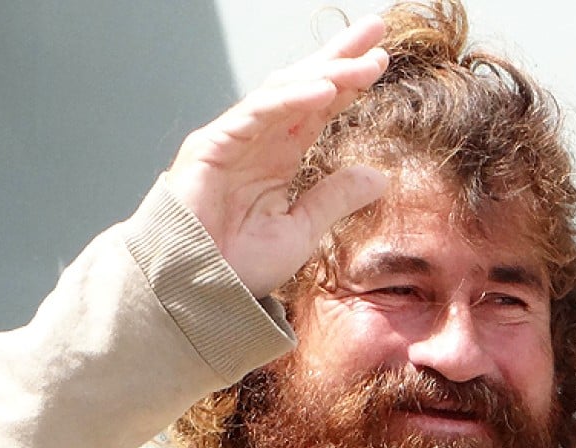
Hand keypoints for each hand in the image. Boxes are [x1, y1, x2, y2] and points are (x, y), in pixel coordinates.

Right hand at [165, 14, 389, 297]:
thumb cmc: (238, 265)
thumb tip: (379, 177)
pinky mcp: (212, 148)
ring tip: (366, 60)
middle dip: (340, 55)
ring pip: (284, 92)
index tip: (382, 58)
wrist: (194, 292)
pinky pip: (255, 115)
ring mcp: (234, 139)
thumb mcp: (301, 231)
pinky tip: (325, 89)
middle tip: (377, 26)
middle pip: (304, 84)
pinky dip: (290, 100)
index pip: (319, 106)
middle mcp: (258, 140)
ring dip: (327, 72)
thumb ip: (335, 198)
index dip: (350, 81)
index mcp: (279, 156)